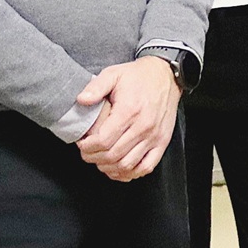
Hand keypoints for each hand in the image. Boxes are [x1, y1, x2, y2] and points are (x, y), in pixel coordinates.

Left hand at [75, 57, 180, 181]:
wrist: (166, 77)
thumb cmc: (139, 77)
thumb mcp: (113, 74)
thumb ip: (96, 87)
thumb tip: (81, 100)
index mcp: (129, 111)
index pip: (104, 140)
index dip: (88, 147)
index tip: (81, 144)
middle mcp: (143, 127)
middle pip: (113, 155)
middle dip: (94, 158)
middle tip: (87, 154)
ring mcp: (154, 137)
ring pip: (128, 165)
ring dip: (110, 167)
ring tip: (100, 161)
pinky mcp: (162, 142)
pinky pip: (146, 167)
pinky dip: (131, 173)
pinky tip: (120, 170)